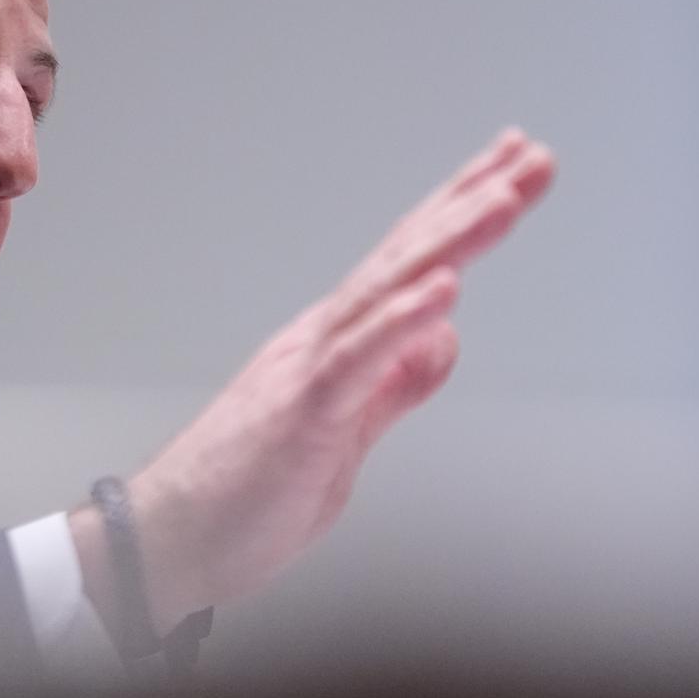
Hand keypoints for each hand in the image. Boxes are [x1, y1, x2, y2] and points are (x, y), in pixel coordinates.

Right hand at [83, 128, 556, 638]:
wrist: (167, 542)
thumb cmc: (241, 497)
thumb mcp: (346, 440)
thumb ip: (394, 386)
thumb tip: (444, 338)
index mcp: (335, 345)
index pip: (408, 266)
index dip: (459, 214)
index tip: (510, 170)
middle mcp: (320, 340)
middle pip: (406, 258)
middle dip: (472, 203)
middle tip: (532, 155)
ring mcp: (308, 370)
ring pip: (386, 291)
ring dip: (449, 242)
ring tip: (504, 198)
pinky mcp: (301, 414)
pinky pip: (355, 360)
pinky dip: (399, 321)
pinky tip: (443, 291)